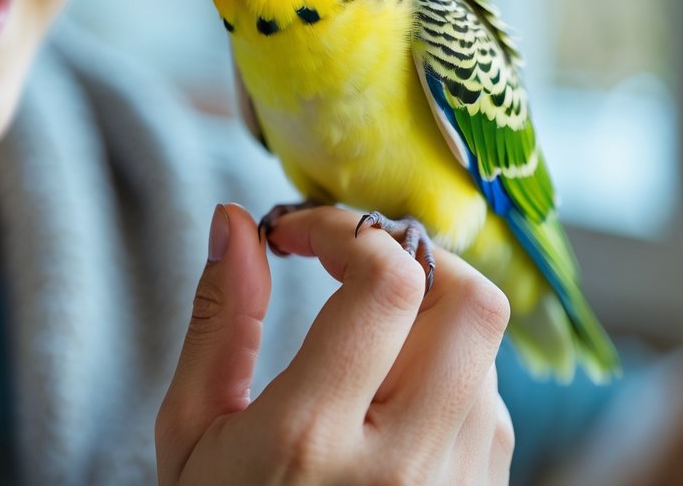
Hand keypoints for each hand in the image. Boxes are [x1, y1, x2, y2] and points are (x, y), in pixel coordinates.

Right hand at [156, 203, 512, 484]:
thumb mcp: (189, 430)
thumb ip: (218, 321)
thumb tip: (234, 221)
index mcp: (310, 438)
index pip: (387, 283)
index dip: (345, 231)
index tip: (300, 234)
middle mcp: (401, 467)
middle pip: (469, 304)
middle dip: (413, 259)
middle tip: (353, 265)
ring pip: (486, 354)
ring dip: (428, 320)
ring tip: (364, 338)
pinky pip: (492, 408)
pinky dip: (449, 376)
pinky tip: (391, 397)